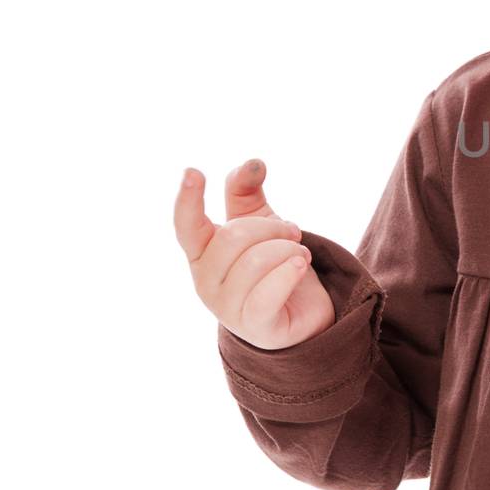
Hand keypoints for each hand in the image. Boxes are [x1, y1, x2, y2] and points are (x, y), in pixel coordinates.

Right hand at [174, 158, 335, 349]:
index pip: (186, 225)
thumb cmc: (271, 264)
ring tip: (299, 256)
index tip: (193, 172)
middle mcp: (205, 281)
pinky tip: (300, 266)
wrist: (303, 312)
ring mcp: (226, 308)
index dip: (187, 199)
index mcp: (203, 253)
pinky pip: (269, 292)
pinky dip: (290, 273)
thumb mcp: (259, 222)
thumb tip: (253, 162)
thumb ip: (247, 191)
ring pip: (256, 261)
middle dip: (274, 228)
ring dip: (289, 251)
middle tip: (293, 234)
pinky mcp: (254, 326)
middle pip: (235, 236)